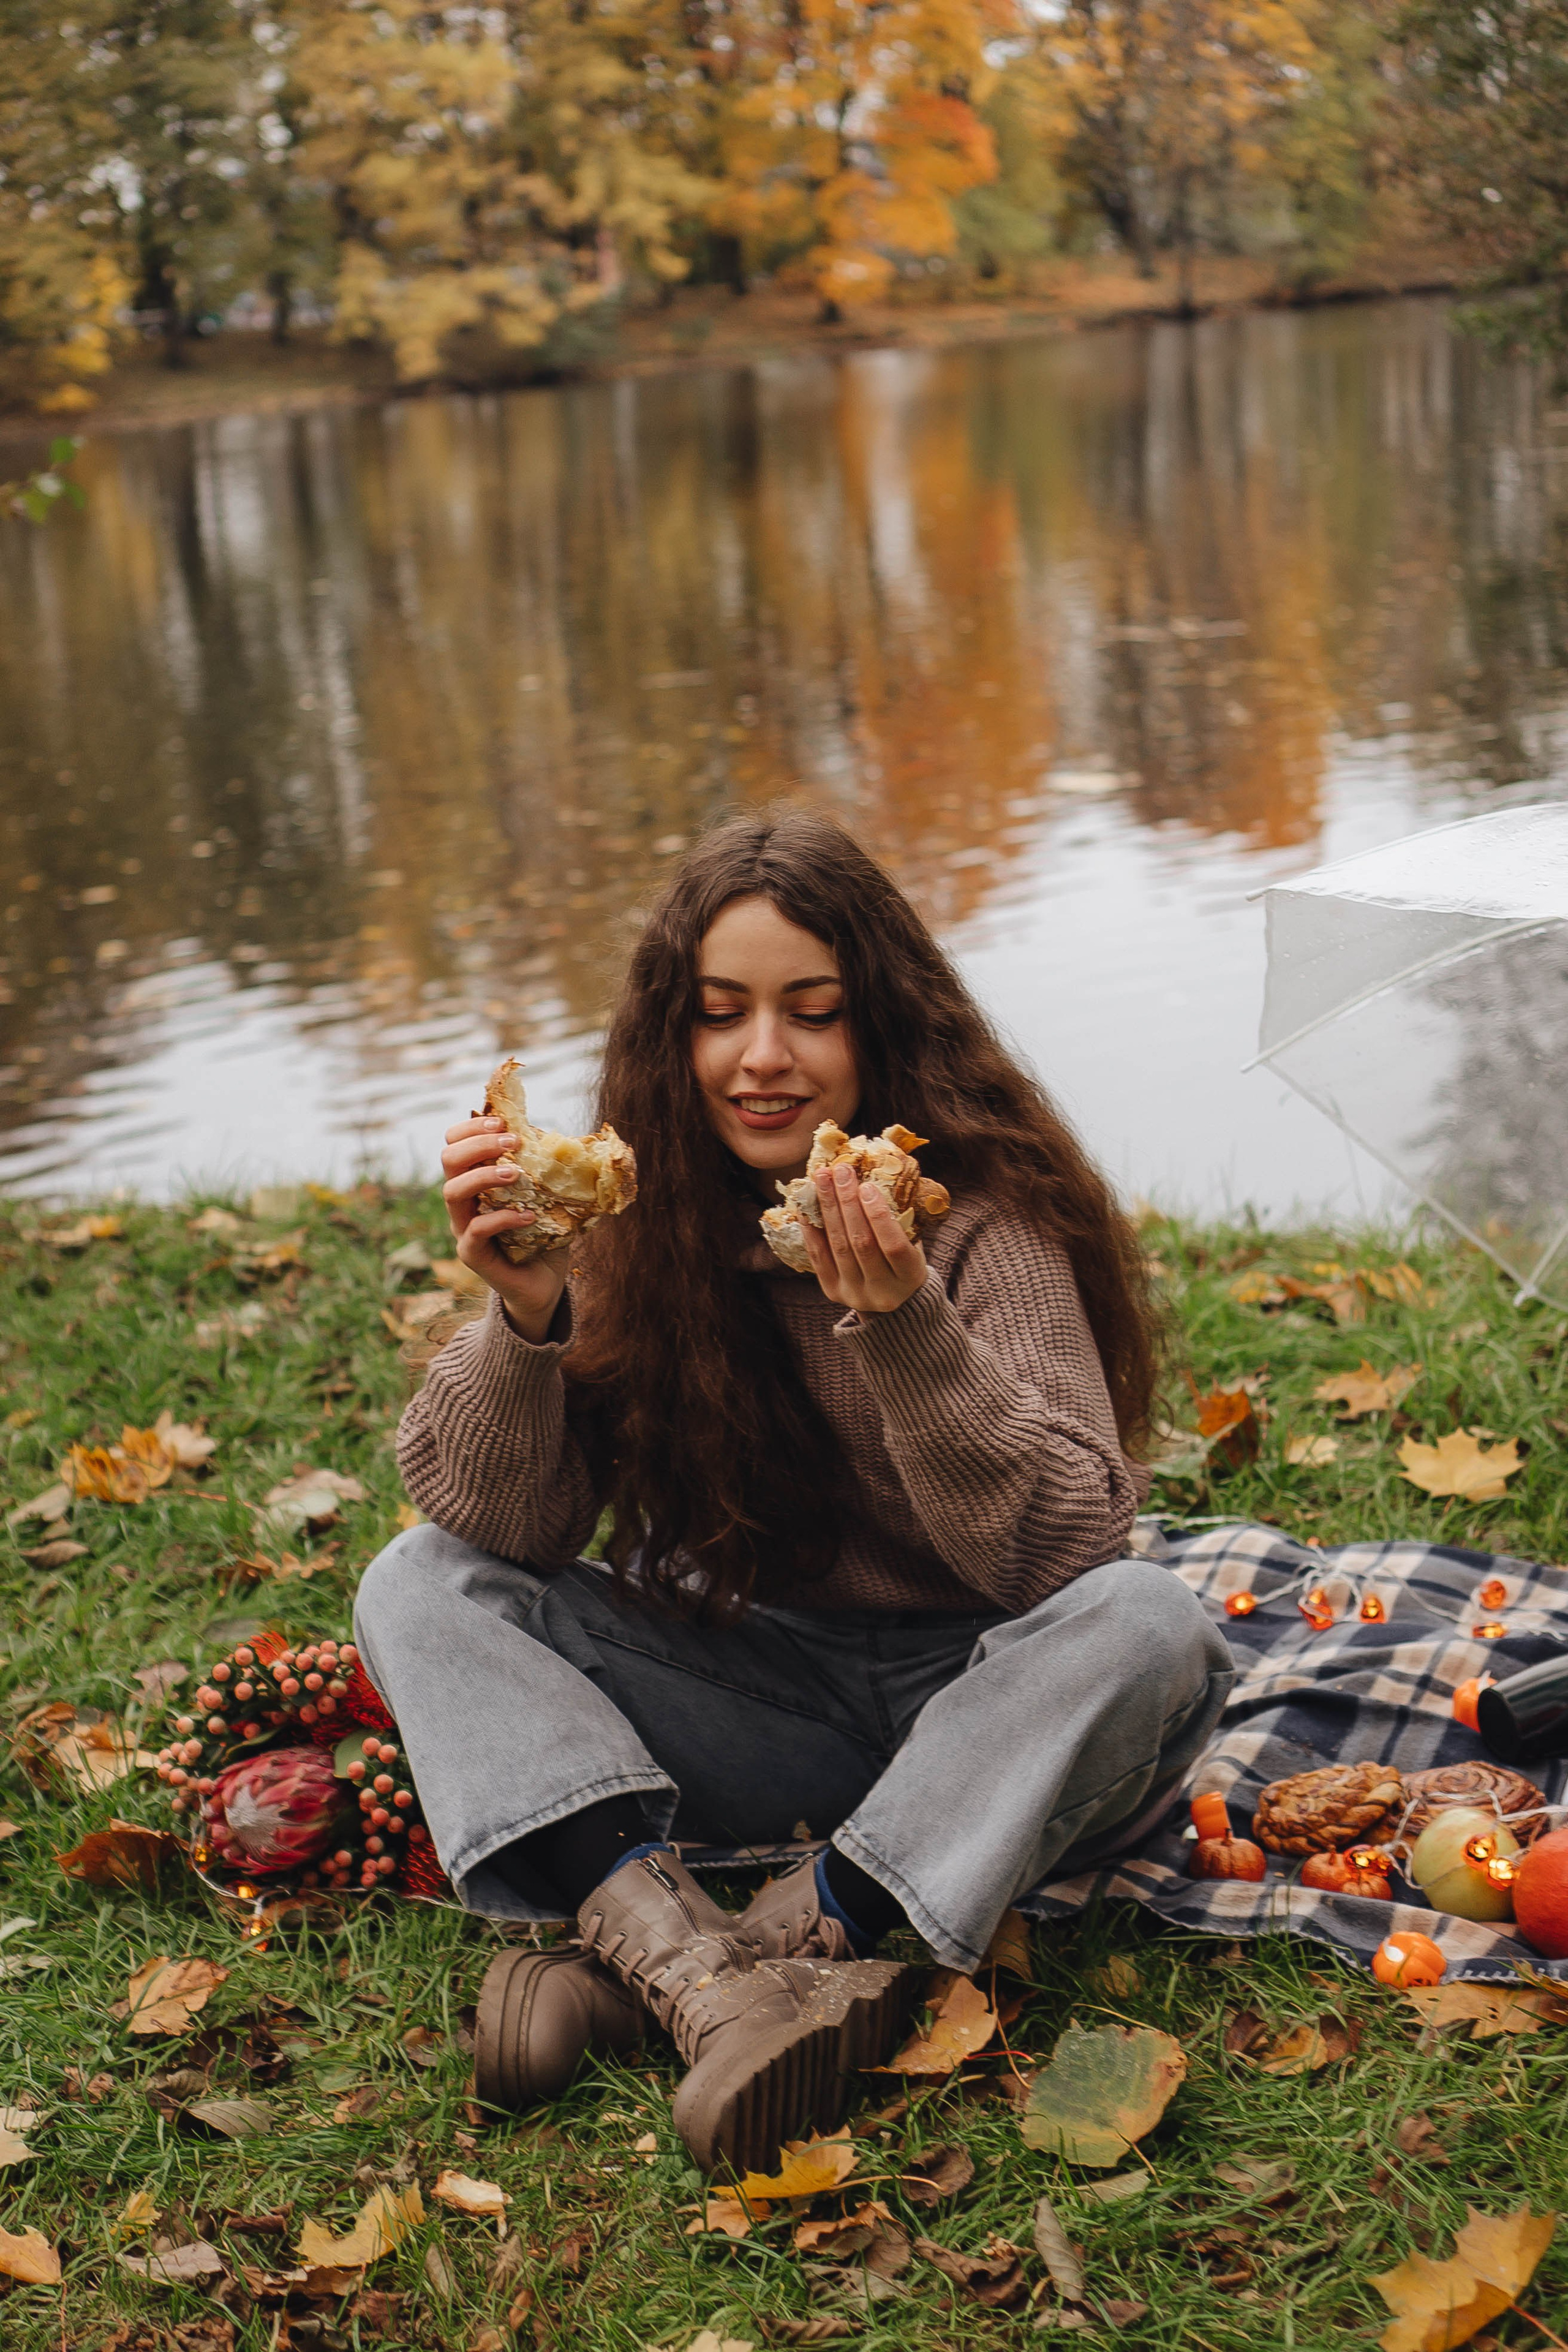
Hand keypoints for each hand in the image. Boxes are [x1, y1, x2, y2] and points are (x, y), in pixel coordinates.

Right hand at [441, 1117, 569, 1342]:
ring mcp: (463, 1228)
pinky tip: (529, 1216)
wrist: (544, 1283)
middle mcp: (463, 1202)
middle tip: (511, 1140)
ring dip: (484, 1176)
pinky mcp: (472, 1254)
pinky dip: (503, 1218)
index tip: (501, 1121)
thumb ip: (543, 1167)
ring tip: (516, 1173)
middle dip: (478, 1144)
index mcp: (475, 1181)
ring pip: (453, 1192)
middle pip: (448, 1160)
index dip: (471, 1128)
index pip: (455, 1145)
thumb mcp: (545, 1194)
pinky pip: (476, 1230)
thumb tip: (560, 1136)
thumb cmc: (544, 1234)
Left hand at [802, 1161, 928, 1313]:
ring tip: (822, 1179)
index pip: (894, 1246)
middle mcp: (882, 1291)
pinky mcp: (833, 1291)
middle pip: (861, 1243)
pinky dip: (811, 1229)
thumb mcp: (914, 1242)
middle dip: (848, 1203)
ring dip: (828, 1208)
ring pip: (838, 1246)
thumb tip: (878, 1172)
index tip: (867, 1186)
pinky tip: (807, 1206)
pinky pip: (818, 1257)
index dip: (879, 1216)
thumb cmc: (905, 1260)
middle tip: (841, 1171)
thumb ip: (900, 1217)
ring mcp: (855, 1293)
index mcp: (910, 1277)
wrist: (895, 1299)